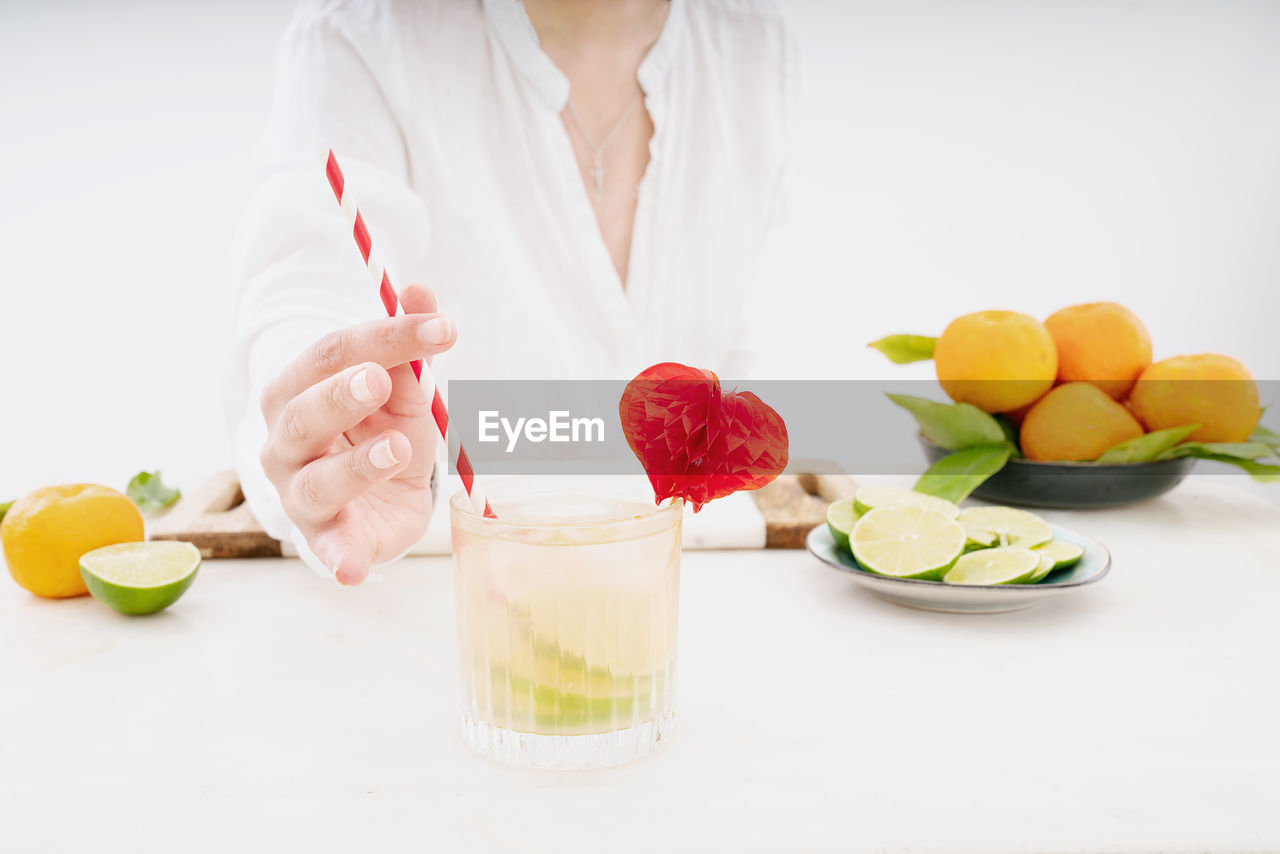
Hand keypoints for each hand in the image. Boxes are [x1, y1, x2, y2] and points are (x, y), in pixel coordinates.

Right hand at [258, 285, 454, 584]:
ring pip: (319, 480)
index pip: (333, 353)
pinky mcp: (326, 539)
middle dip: (343, 395)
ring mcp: (300, 492)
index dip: (385, 337)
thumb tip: (422, 291)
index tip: (441, 327)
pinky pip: (329, 550)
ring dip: (358, 465)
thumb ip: (410, 348)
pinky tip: (353, 570)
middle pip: (306, 413)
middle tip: (381, 380)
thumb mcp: (403, 389)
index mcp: (298, 389)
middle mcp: (287, 440)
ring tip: (398, 449)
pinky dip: (340, 560)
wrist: (370, 498)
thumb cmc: (378, 430)